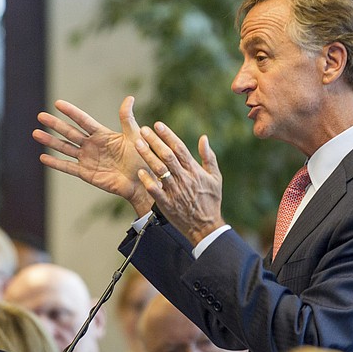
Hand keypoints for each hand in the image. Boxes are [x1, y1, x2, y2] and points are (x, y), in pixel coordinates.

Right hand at [33, 97, 153, 215]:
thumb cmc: (142, 158)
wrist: (142, 181)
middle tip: (40, 116)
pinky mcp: (86, 173)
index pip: (83, 120)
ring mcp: (88, 159)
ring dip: (51, 141)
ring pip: (65, 148)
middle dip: (55, 125)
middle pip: (70, 132)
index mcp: (102, 134)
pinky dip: (56, 163)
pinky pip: (68, 167)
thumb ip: (127, 118)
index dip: (71, 112)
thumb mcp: (135, 136)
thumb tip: (129, 97)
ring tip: (36, 133)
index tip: (58, 103)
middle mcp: (92, 145)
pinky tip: (43, 157)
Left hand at [135, 121, 224, 245]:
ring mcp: (175, 191)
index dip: (168, 135)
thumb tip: (204, 138)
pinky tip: (140, 172)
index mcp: (194, 170)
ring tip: (137, 144)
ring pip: (160, 170)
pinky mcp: (167, 204)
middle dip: (154, 141)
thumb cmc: (211, 200)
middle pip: (167, 156)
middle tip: (143, 130)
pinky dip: (148, 181)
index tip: (157, 124)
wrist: (206, 226)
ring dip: (148, 156)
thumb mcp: (215, 177)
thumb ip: (209, 157)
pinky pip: (156, 191)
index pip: (179, 148)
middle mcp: (184, 178)